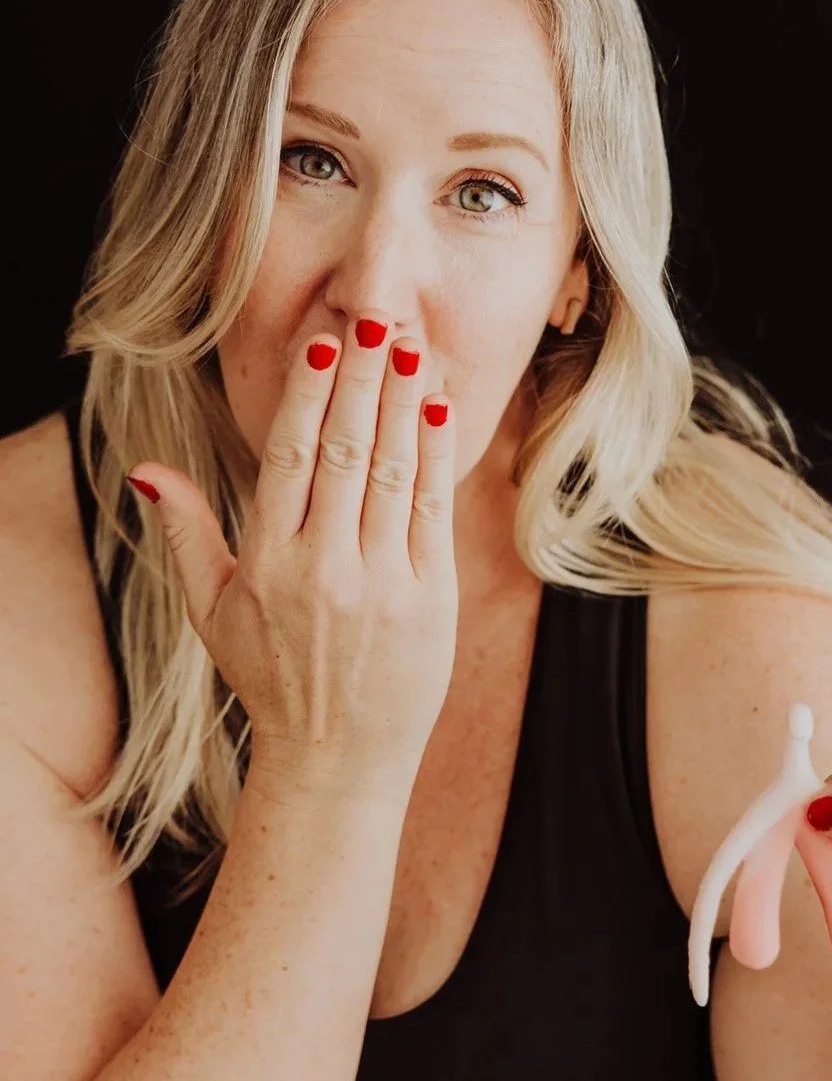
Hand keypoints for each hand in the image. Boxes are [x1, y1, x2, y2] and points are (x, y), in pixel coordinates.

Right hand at [127, 312, 460, 807]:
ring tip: (410, 350)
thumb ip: (187, 535)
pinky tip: (436, 411)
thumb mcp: (214, 612)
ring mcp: (382, 581)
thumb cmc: (271, 679)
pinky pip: (434, 510)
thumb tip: (146, 470)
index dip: (308, 395)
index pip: (288, 457)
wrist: (338, 759)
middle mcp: (325, 566)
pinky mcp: (430, 596)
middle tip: (377, 320)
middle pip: (346, 451)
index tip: (325, 344)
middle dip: (362, 381)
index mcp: (268, 562)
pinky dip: (436, 457)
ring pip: (393, 472)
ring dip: (402, 404)